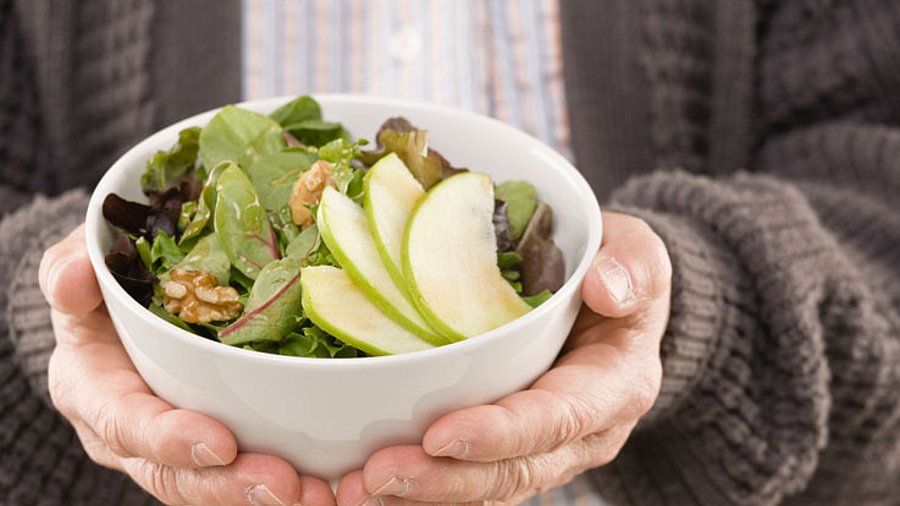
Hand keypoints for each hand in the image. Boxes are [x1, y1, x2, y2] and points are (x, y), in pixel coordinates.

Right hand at [40, 225, 335, 505]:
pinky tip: (329, 483)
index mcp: (93, 389)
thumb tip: (73, 282)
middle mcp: (131, 430)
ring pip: (214, 485)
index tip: (219, 443)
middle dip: (229, 485)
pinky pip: (244, 470)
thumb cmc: (107, 278)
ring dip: (264, 494)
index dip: (168, 439)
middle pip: (175, 475)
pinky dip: (287, 480)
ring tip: (318, 494)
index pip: (125, 424)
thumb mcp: (82, 263)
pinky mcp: (214, 443)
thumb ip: (70, 270)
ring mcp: (173, 444)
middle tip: (287, 485)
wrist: (128, 296)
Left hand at [335, 212, 671, 504]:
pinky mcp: (508, 448)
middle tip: (376, 475)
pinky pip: (465, 477)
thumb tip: (606, 289)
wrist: (613, 305)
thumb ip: (633, 266)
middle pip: (512, 471)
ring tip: (355, 487)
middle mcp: (580, 434)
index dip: (500, 433)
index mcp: (614, 388)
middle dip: (443, 480)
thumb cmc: (619, 276)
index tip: (439, 435)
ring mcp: (543, 448)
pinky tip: (361, 482)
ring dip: (421, 494)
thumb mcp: (639, 253)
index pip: (556, 420)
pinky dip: (418, 487)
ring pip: (483, 486)